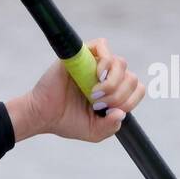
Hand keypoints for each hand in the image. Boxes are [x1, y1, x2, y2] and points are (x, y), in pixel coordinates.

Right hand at [6, 38, 146, 141]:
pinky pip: (102, 46)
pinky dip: (104, 62)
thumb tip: (121, 113)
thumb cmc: (66, 121)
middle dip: (118, 95)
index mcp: (113, 92)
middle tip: (98, 104)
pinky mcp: (81, 54)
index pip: (137, 89)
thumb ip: (110, 127)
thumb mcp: (94, 132)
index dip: (129, 101)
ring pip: (121, 63)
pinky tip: (96, 77)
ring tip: (95, 94)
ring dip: (112, 82)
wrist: (42, 115)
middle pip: (131, 77)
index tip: (109, 111)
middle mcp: (106, 76)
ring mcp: (94, 64)